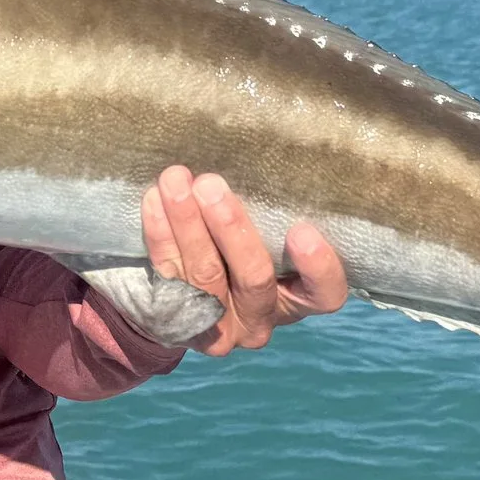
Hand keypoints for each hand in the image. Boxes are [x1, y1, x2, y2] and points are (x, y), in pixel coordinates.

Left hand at [141, 165, 348, 354]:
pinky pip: (167, 272)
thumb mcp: (276, 237)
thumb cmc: (253, 245)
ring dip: (188, 223)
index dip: (318, 267)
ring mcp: (218, 325)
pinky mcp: (178, 317)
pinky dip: (160, 232)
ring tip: (176, 181)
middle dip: (231, 230)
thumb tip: (267, 155)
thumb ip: (278, 215)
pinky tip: (154, 199)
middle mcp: (261, 319)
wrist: (194, 289)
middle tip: (211, 186)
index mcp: (300, 299)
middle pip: (254, 279)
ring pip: (204, 275)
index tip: (302, 229)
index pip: (325, 294)